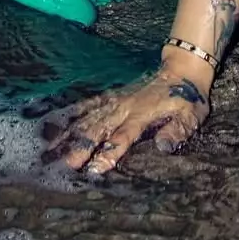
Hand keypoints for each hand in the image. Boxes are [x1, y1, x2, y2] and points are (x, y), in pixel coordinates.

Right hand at [51, 66, 211, 174]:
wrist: (182, 70)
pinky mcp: (112, 97)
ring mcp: (115, 101)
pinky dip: (71, 114)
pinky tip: (52, 124)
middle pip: (97, 129)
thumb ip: (177, 131)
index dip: (108, 153)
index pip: (123, 137)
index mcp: (143, 115)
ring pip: (87, 119)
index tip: (92, 170)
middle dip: (79, 148)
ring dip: (68, 135)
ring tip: (47, 152)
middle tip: (60, 167)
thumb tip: (163, 146)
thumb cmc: (187, 99)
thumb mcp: (191, 116)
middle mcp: (124, 108)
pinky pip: (88, 105)